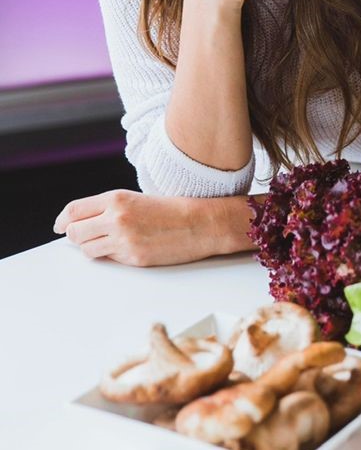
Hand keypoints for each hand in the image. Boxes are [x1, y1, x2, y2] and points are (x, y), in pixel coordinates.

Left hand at [53, 190, 250, 266]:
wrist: (201, 223)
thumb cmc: (173, 209)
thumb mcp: (138, 199)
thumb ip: (110, 208)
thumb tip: (81, 223)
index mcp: (117, 198)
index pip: (73, 210)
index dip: (62, 220)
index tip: (61, 225)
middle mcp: (116, 218)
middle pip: (74, 232)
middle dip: (76, 236)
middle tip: (85, 236)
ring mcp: (123, 240)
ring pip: (87, 249)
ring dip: (92, 247)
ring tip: (108, 242)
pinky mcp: (132, 258)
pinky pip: (108, 259)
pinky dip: (111, 256)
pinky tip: (126, 247)